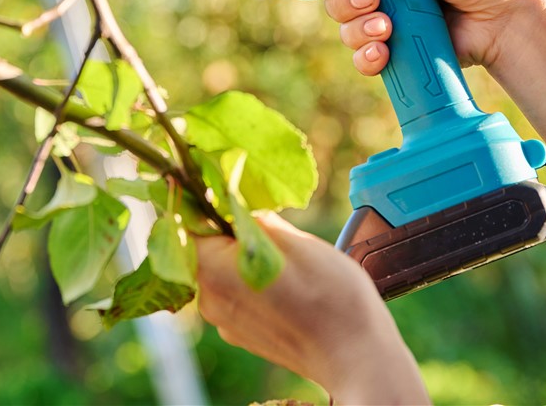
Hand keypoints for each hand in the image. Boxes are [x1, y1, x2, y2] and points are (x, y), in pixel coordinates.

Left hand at [195, 213, 428, 403]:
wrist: (355, 356)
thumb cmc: (330, 298)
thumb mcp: (294, 240)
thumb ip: (254, 218)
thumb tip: (234, 199)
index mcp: (213, 271)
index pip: (190, 222)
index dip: (211, 201)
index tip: (234, 189)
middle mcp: (209, 300)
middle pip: (205, 247)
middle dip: (232, 229)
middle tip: (270, 223)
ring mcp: (225, 321)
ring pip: (224, 269)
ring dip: (245, 254)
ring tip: (286, 255)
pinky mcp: (242, 333)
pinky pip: (237, 292)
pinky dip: (253, 279)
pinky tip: (287, 281)